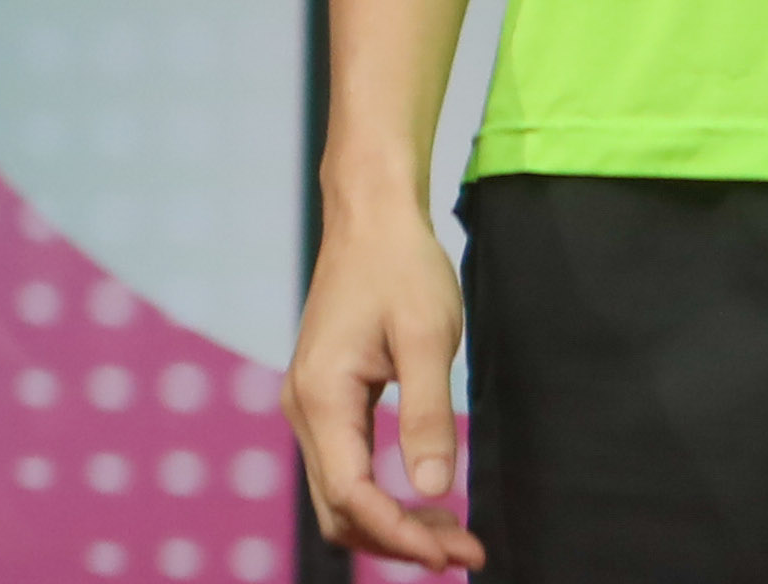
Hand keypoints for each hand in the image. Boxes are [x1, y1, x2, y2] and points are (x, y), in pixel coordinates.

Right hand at [290, 184, 480, 569]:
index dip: (399, 535)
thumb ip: (428, 415)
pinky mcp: (324, 401)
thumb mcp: (428, 336)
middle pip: (339, 509)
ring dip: (392, 523)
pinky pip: (346, 469)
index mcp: (321, 396)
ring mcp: (309, 406)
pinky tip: (426, 501)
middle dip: (398, 540)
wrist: (371, 216)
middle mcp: (303, 409)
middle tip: (464, 552)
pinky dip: (383, 496)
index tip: (451, 554)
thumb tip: (436, 489)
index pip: (351, 496)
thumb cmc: (401, 266)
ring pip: (340, 496)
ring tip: (453, 535)